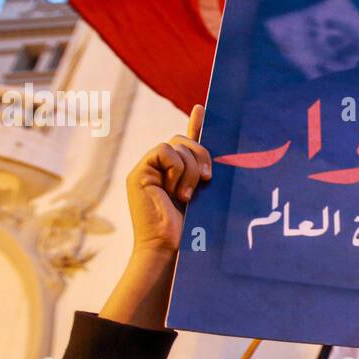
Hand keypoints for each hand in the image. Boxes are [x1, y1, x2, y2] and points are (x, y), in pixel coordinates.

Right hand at [101, 105, 211, 327]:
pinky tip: (175, 190)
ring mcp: (150, 170)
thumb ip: (207, 175)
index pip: (188, 143)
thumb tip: (218, 162)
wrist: (170, 251)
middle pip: (185, 140)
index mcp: (180, 176)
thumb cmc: (193, 232)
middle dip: (201, 155)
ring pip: (176, 144)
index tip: (203, 107)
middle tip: (207, 180)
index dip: (196, 124)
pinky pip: (163, 150)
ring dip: (189, 167)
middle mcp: (163, 170)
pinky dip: (176, 166)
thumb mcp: (208, 197)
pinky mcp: (140, 173)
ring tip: (187, 194)